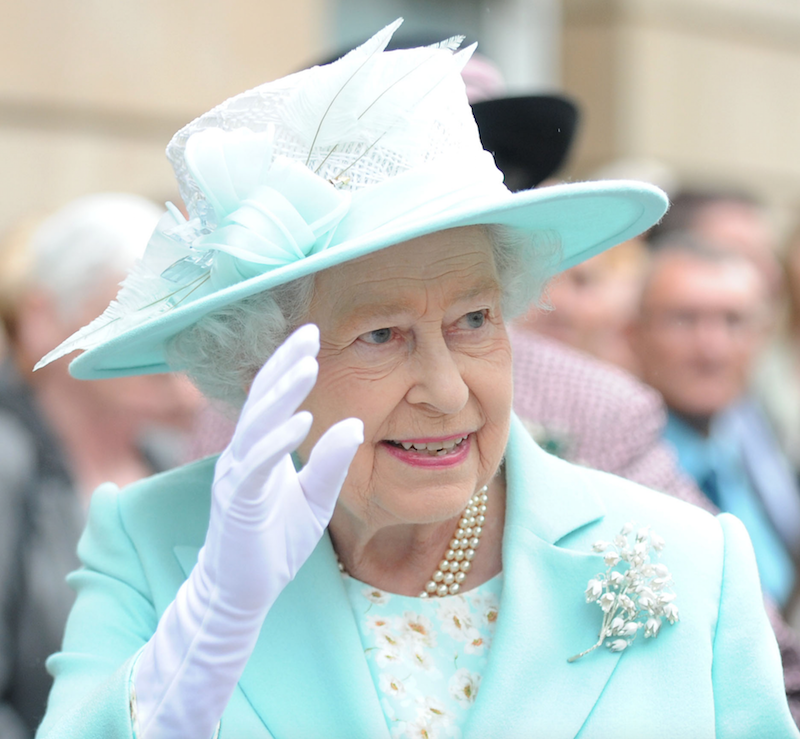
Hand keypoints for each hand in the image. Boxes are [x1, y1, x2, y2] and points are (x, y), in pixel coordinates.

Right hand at [134, 324, 362, 738]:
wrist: (244, 593)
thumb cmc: (275, 544)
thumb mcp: (315, 499)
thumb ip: (331, 463)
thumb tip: (354, 423)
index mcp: (259, 452)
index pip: (272, 399)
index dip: (288, 365)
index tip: (312, 335)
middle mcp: (242, 456)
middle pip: (261, 400)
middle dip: (284, 364)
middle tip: (309, 332)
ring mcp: (235, 478)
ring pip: (256, 425)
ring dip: (281, 394)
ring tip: (308, 365)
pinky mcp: (238, 504)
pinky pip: (256, 466)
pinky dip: (278, 442)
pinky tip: (303, 422)